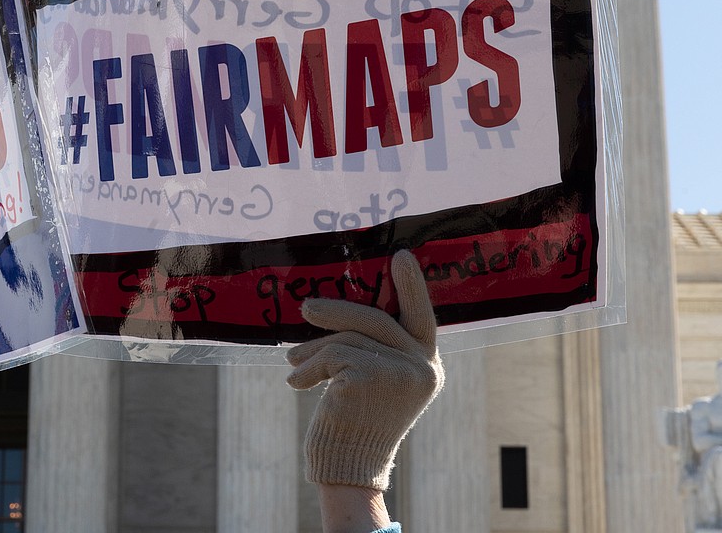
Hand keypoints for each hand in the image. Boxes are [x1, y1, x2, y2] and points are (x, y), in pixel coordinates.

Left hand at [286, 250, 443, 490]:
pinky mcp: (371, 378)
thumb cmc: (355, 421)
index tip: (401, 256)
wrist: (347, 464)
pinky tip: (297, 384)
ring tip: (293, 361)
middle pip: (377, 319)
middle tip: (306, 308)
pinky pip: (332, 354)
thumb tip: (338, 306)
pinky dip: (308, 367)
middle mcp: (423, 368)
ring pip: (348, 337)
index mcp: (427, 366)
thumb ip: (373, 348)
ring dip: (313, 349)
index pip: (424, 318)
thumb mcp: (375, 381)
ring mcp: (400, 373)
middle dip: (337, 311)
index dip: (412, 286)